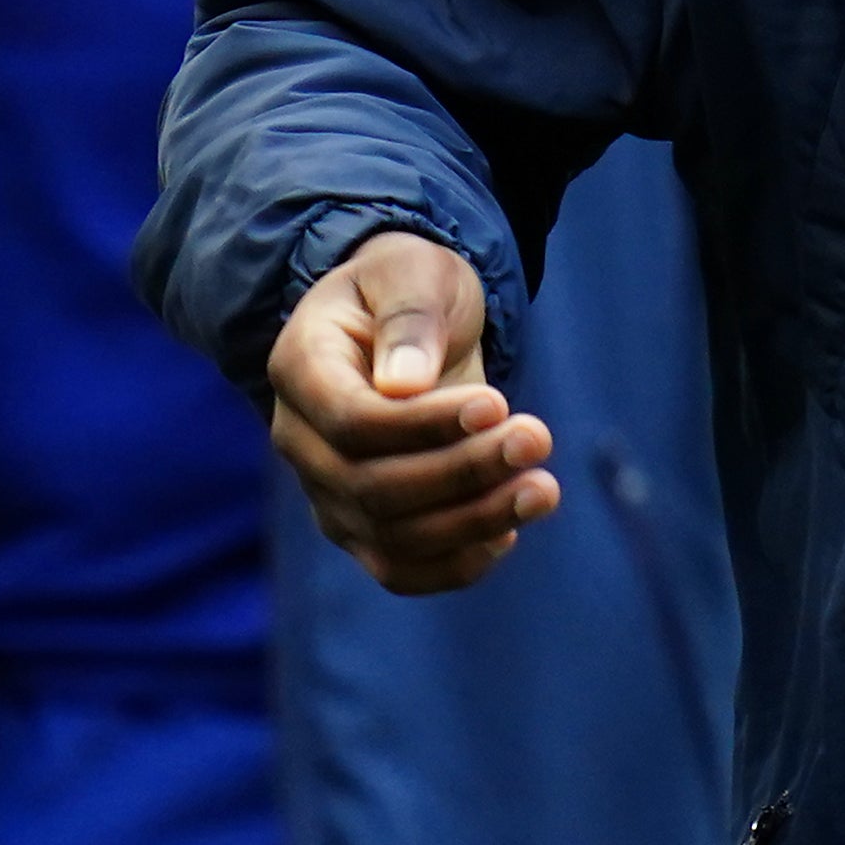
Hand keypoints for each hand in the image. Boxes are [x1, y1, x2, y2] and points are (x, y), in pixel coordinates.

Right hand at [262, 230, 557, 594]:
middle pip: (372, 487)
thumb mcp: (414, 275)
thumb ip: (408, 321)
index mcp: (301, 369)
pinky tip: (509, 533)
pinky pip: (400, 569)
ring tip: (542, 489)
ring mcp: (328, 492)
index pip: (352, 421)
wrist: (409, 327)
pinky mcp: (364, 526)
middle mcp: (301, 441)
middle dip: (464, 472)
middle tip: (538, 438)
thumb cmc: (409, 289)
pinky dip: (456, 564)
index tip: (498, 404)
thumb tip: (404, 386)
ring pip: (390, 537)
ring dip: (474, 522)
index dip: (426, 426)